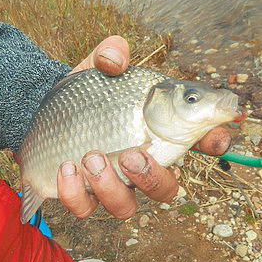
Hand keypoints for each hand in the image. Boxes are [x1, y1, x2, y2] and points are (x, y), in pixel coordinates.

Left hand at [57, 36, 231, 218]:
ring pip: (125, 207)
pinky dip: (75, 193)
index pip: (195, 141)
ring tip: (91, 157)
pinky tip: (66, 167)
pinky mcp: (80, 194)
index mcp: (154, 132)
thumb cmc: (84, 94)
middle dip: (152, 177)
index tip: (215, 138)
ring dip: (111, 186)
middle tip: (133, 154)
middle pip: (165, 189)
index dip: (212, 142)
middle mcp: (138, 164)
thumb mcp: (96, 69)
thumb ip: (110, 53)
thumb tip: (115, 58)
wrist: (47, 113)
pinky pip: (84, 208)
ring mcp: (110, 183)